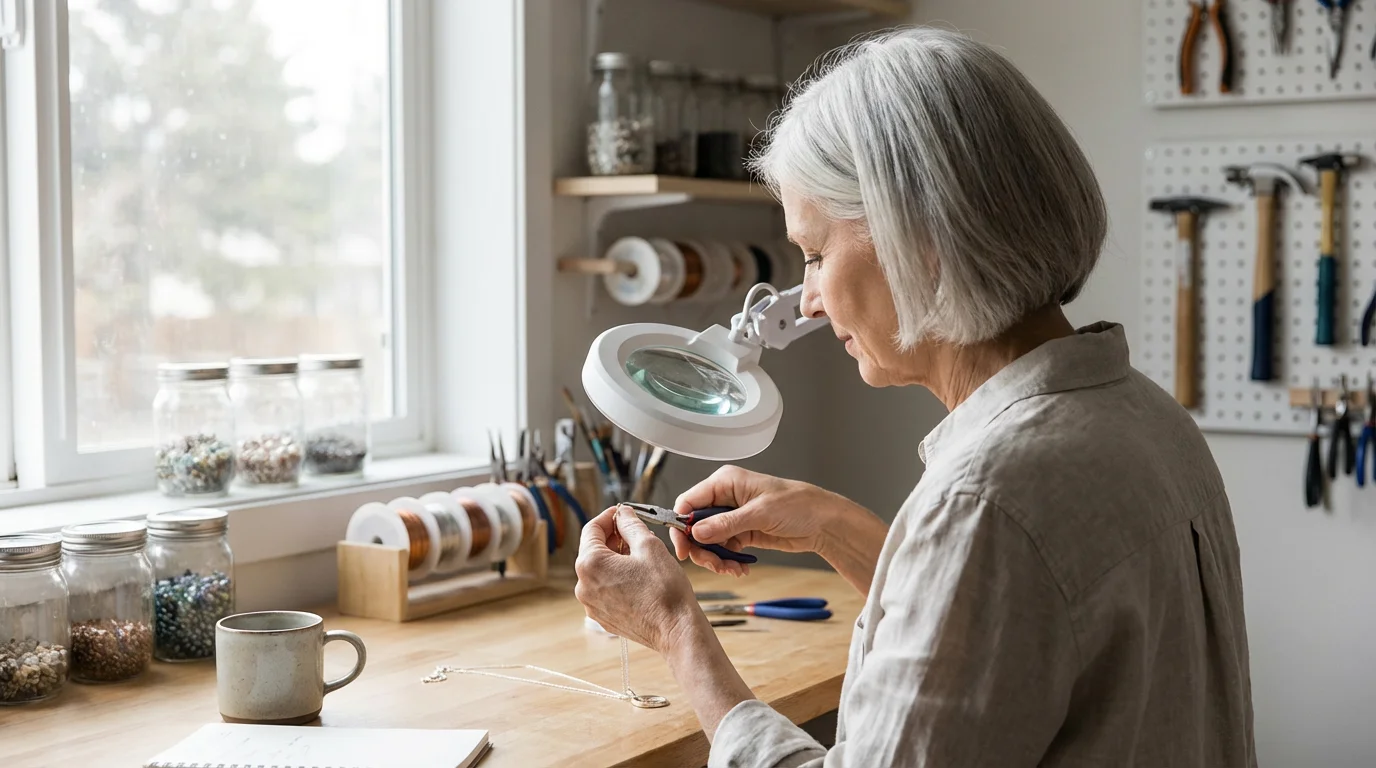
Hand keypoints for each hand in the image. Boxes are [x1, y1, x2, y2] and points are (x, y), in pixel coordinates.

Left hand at [574, 505, 698, 653]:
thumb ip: (631, 524)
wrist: (676, 630)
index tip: (622, 513)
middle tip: (636, 533)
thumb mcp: (649, 546)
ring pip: (600, 570)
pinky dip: (617, 578)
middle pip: (593, 550)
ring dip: (616, 558)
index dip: (609, 517)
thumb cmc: (665, 590)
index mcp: (590, 564)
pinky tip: (639, 577)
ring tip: (641, 557)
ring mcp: (592, 604)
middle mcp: (584, 586)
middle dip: (613, 538)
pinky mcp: (603, 617)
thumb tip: (622, 513)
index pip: (591, 529)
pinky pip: (605, 589)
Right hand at [671, 466, 845, 576]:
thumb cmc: (798, 504)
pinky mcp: (741, 533)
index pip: (688, 502)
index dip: (681, 526)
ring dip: (716, 559)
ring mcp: (732, 517)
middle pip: (695, 526)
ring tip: (732, 569)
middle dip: (702, 548)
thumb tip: (696, 532)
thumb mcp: (760, 513)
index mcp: (725, 482)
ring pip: (708, 542)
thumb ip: (726, 523)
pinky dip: (727, 562)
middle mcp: (724, 498)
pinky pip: (723, 550)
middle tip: (714, 565)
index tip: (684, 549)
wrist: (822, 522)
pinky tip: (740, 568)